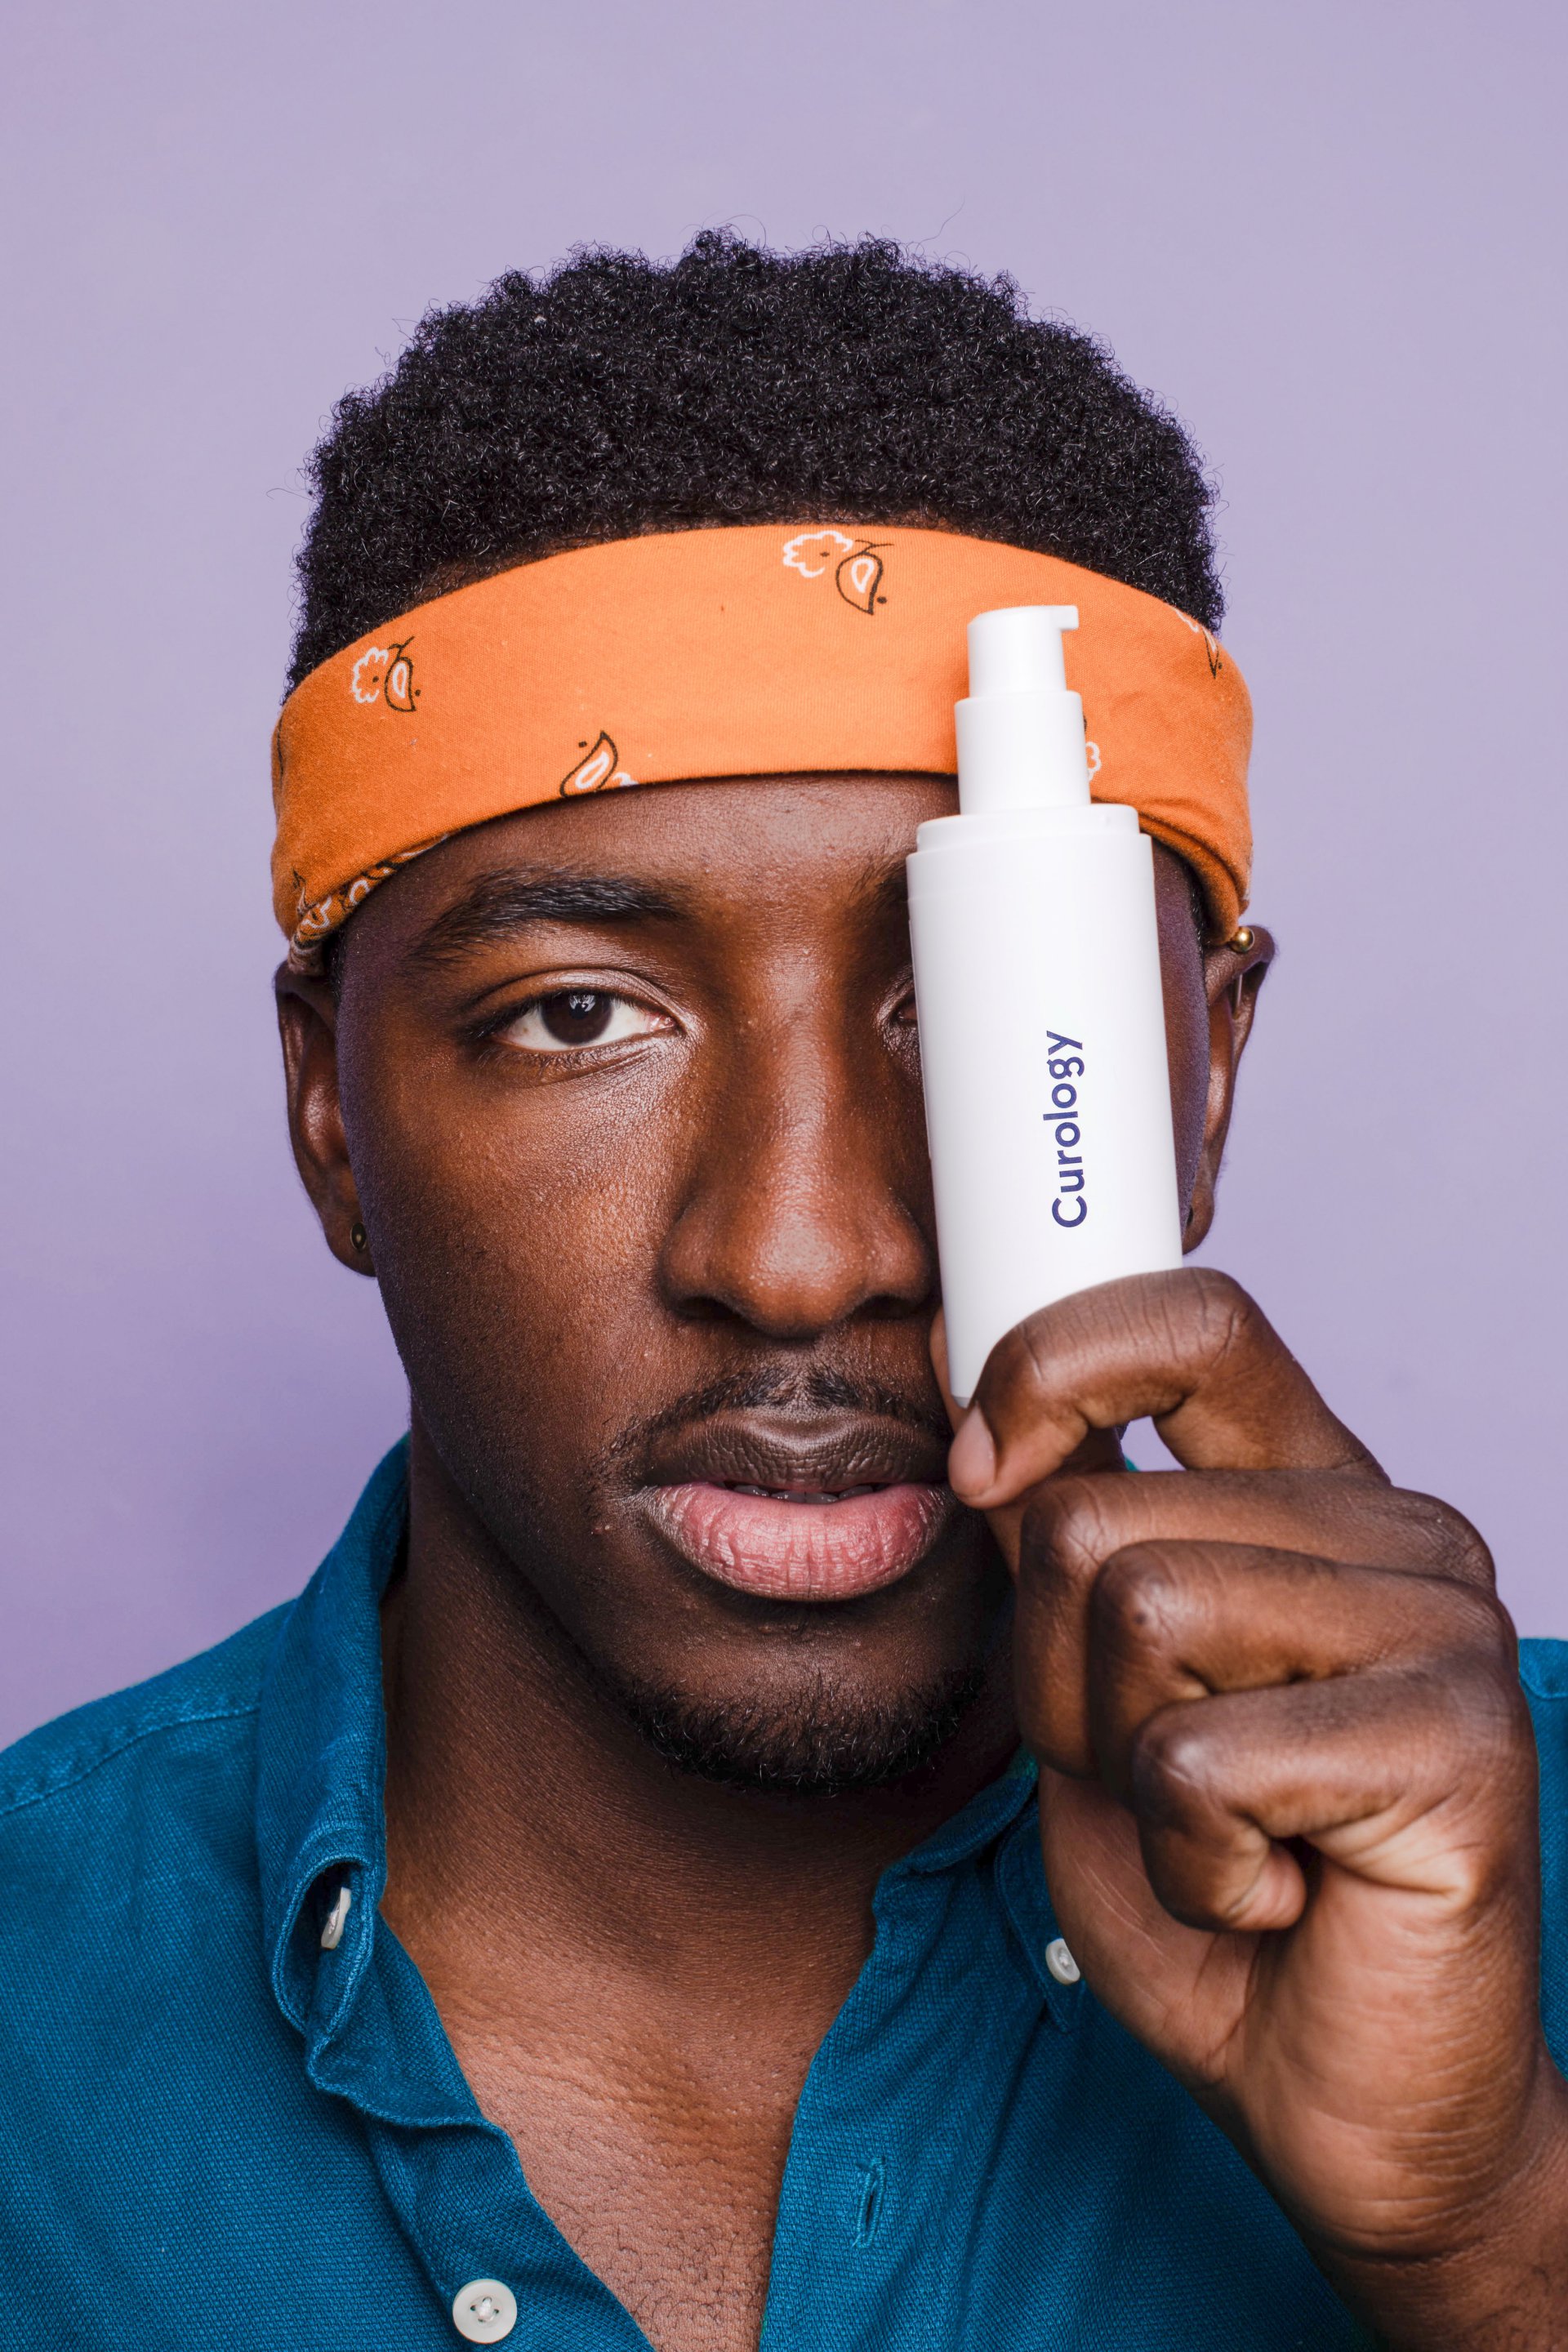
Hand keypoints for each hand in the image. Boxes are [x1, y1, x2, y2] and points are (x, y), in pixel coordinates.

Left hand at [944, 1269, 1567, 2350]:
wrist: (1342, 2102)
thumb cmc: (1218, 1901)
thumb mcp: (1096, 1705)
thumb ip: (1065, 1564)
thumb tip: (983, 1434)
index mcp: (1314, 1499)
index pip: (1195, 1322)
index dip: (1056, 1362)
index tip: (982, 1464)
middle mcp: (1396, 1533)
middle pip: (1097, 1516)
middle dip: (1059, 1682)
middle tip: (1161, 1782)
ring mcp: (1443, 1624)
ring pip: (1138, 1607)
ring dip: (1123, 1765)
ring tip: (1220, 1833)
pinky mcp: (1457, 1738)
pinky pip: (1197, 1756)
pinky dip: (1187, 1857)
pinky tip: (1269, 1892)